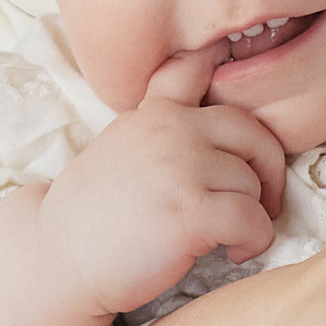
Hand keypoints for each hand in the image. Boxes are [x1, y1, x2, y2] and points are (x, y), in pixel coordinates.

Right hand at [0, 46, 284, 325]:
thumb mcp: (122, 147)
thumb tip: (209, 115)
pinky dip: (255, 240)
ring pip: (254, 183)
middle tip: (260, 201)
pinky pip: (253, 219)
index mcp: (155, 113)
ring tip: (230, 236)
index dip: (225, 67)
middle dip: (267, 169)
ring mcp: (181, 167)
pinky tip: (233, 251)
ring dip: (253, 215)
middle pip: (252, 132)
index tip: (236, 65)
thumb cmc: (96, 214)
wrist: (58, 260)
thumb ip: (161, 125)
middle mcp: (171, 130)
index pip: (195, 67)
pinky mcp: (191, 211)